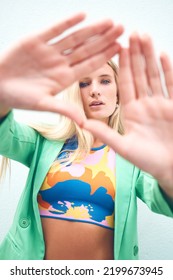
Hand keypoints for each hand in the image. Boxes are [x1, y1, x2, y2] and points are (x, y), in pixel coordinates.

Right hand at [0, 13, 123, 122]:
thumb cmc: (19, 98)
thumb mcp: (43, 104)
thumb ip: (64, 110)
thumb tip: (84, 122)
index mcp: (65, 78)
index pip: (90, 65)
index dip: (105, 56)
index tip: (120, 48)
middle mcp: (61, 63)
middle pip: (87, 49)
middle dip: (104, 39)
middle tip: (122, 29)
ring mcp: (50, 51)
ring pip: (75, 37)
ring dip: (92, 29)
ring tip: (109, 21)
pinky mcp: (36, 40)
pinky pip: (55, 29)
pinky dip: (68, 22)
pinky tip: (83, 15)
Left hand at [81, 34, 172, 194]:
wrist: (170, 167)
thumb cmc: (147, 160)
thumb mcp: (123, 147)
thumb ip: (105, 133)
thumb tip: (82, 122)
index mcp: (131, 111)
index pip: (125, 83)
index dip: (122, 66)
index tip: (117, 48)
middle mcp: (145, 104)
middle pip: (139, 74)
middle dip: (136, 54)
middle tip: (132, 33)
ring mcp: (160, 103)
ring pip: (154, 75)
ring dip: (150, 56)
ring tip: (145, 37)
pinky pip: (171, 84)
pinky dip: (168, 70)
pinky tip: (163, 54)